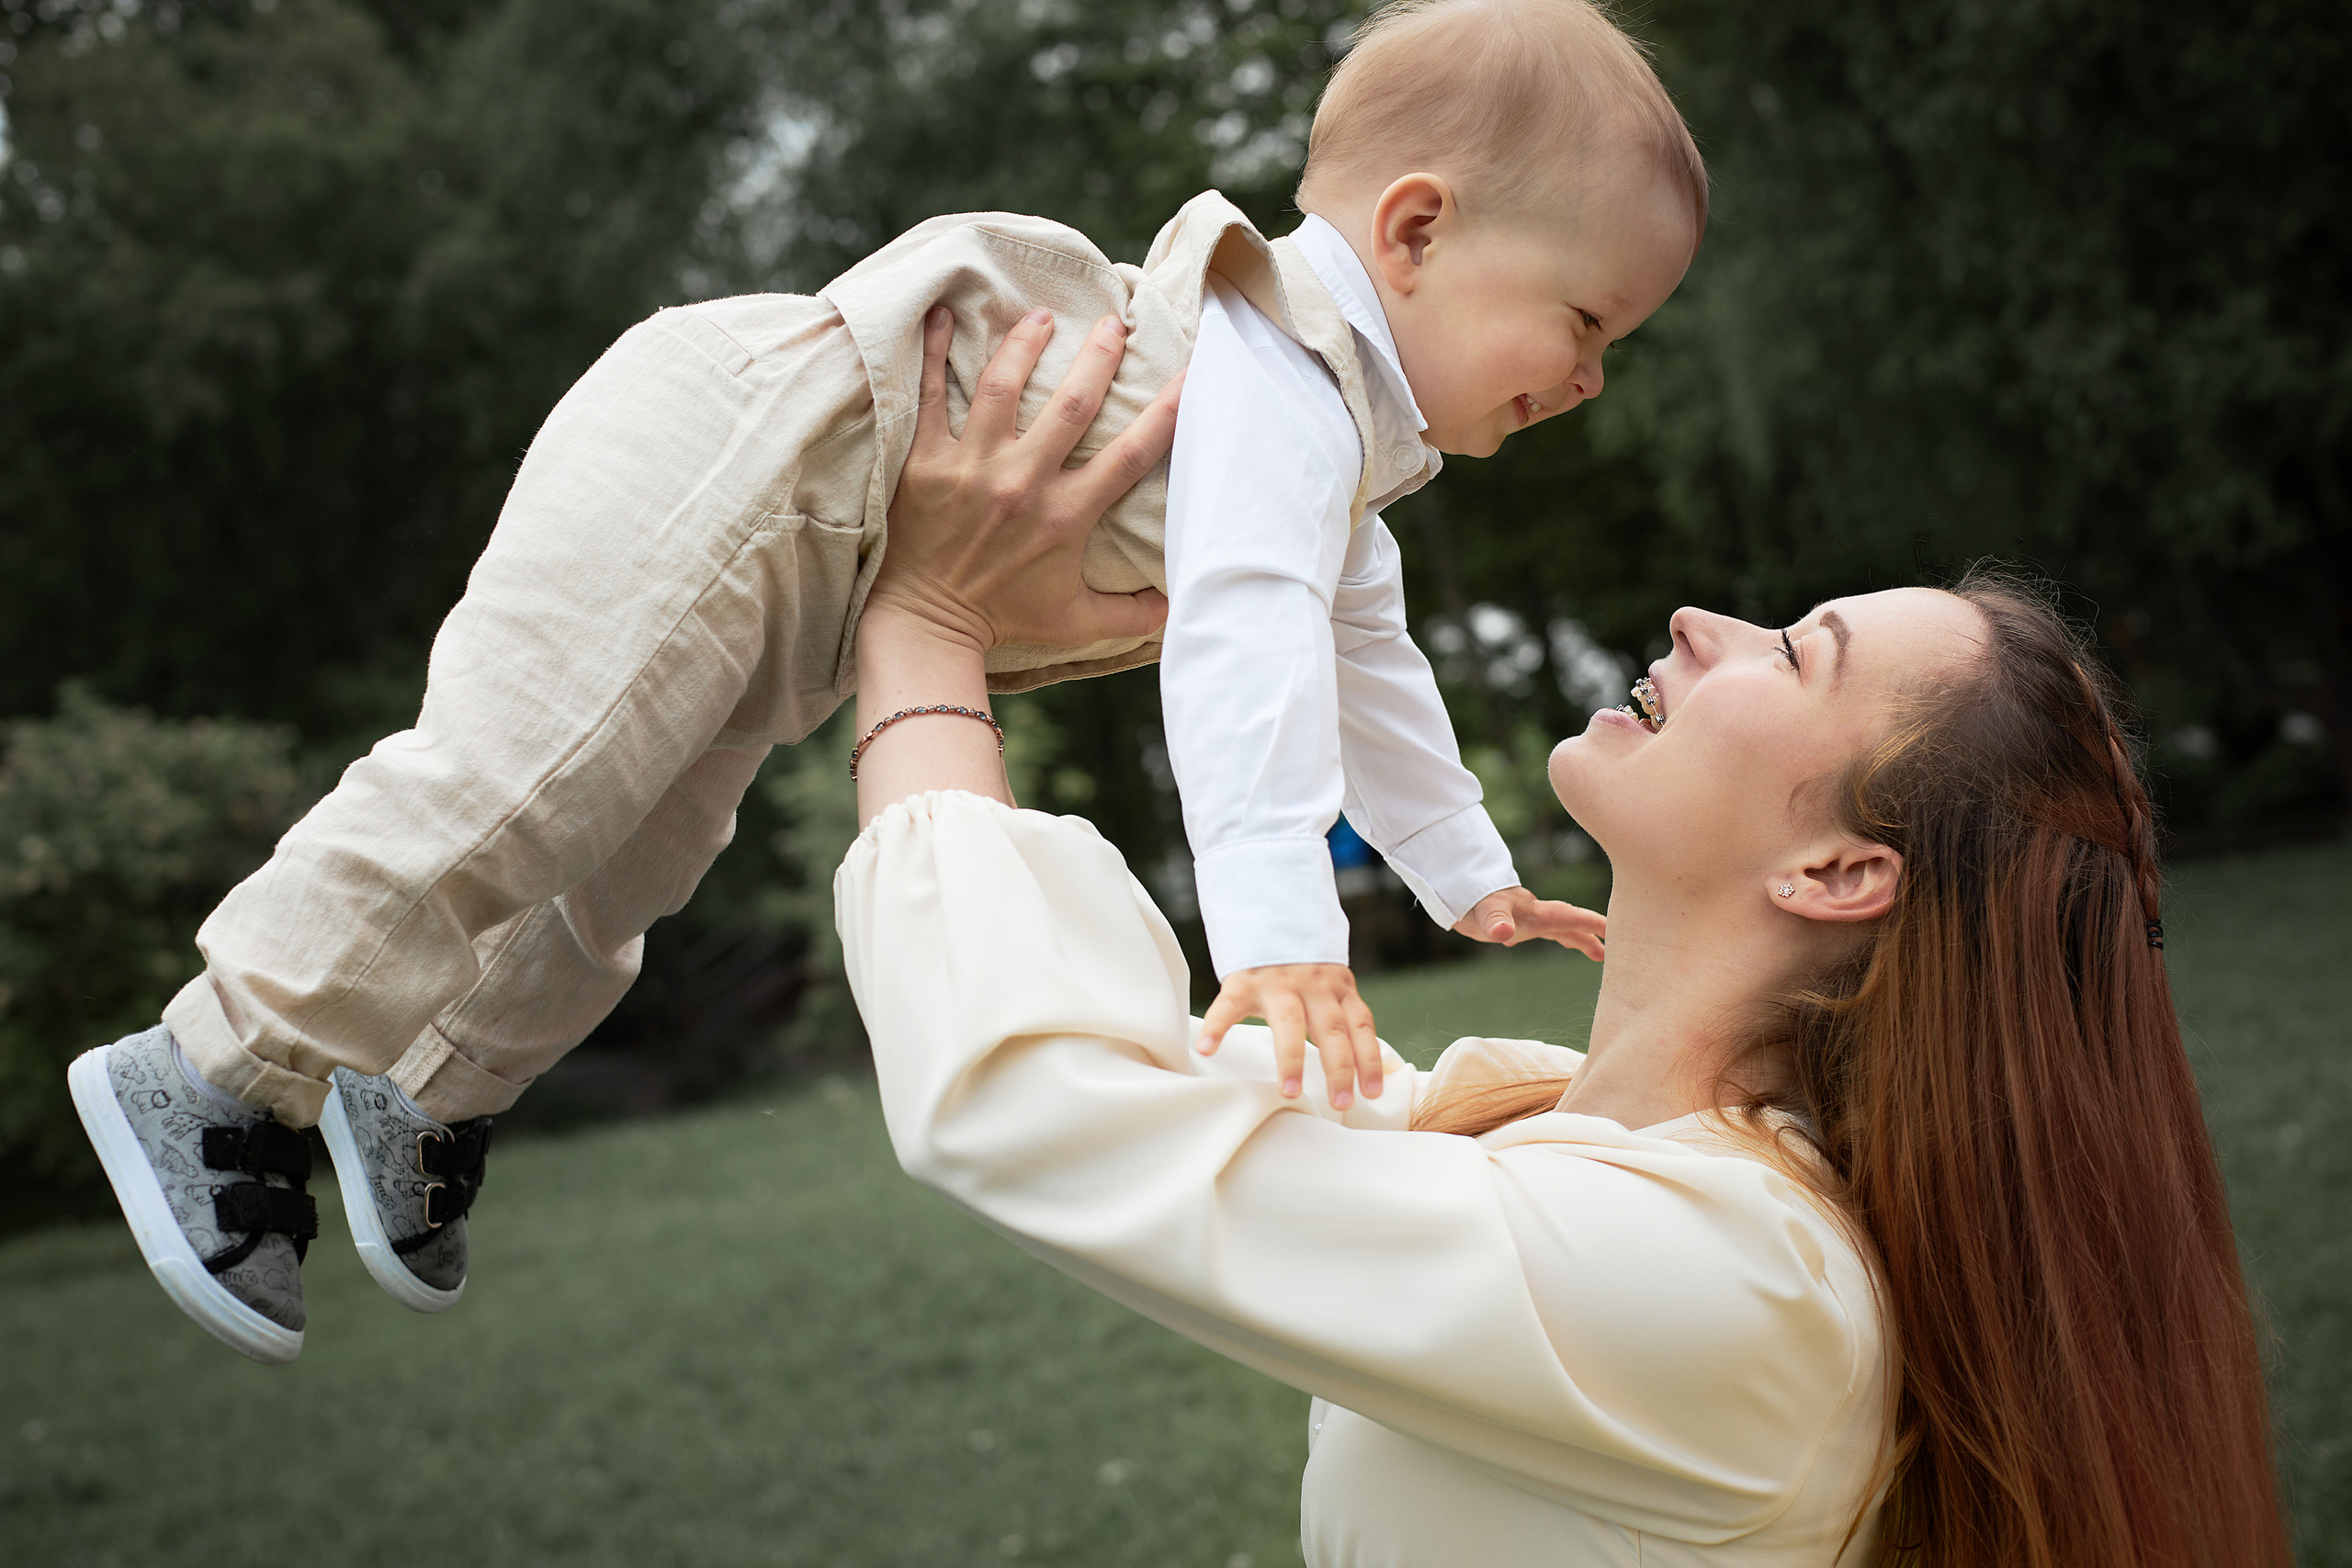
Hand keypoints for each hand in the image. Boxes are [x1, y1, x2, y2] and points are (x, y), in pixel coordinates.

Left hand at [862, 304, 1181, 654]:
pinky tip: (941, 315)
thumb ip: (1131, 614)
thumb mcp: (1076, 622)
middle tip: (1111, 321)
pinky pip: (929, 397)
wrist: (928, 626)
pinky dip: (933, 352)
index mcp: (1066, 515)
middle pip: (1071, 404)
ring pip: (1001, 387)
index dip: (1166, 412)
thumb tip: (1177, 607)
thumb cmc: (1004, 619)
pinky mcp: (925, 463)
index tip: (1189, 374)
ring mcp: (971, 468)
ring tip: (1040, 316)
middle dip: (1097, 356)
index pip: (1130, 455)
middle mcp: (1022, 483)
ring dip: (1024, 344)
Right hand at [1198, 963, 1382, 1109]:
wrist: (1272, 913)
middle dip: (1339, 1068)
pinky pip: (1230, 1006)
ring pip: (1289, 1023)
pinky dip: (1218, 1027)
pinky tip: (1207, 1048)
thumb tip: (1366, 1066)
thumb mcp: (1331, 982)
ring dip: (1292, 1059)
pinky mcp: (1244, 981)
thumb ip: (1343, 1014)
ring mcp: (1278, 983)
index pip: (1360, 1027)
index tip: (1371, 1093)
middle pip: (1331, 1030)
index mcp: (1338, 989)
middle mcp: (1313, 986)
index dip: (1369, 1060)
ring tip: (1291, 1092)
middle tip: (1341, 1103)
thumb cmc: (1303, 966)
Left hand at [1453, 887, 1605, 960]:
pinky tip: (1533, 943)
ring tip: (1595, 953)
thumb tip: (1503, 932)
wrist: (1453, 887)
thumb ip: (1495, 919)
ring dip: (1576, 939)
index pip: (1569, 918)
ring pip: (1557, 928)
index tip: (1615, 931)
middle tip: (1611, 951)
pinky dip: (1550, 936)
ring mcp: (1524, 917)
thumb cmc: (1471, 899)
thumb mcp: (1483, 911)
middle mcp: (1534, 914)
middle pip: (1569, 924)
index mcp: (1535, 913)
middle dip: (1591, 934)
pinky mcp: (1512, 921)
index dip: (1592, 923)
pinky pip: (1539, 930)